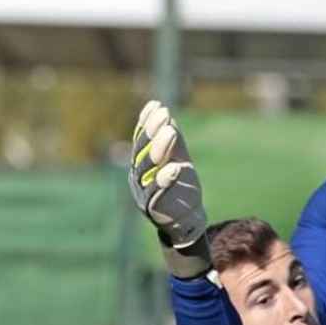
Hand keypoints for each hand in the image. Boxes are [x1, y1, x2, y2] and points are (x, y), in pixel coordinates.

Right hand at [128, 101, 210, 277]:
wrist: (187, 218)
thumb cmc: (181, 186)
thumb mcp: (178, 159)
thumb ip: (172, 142)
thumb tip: (165, 115)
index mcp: (141, 164)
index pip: (141, 140)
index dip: (147, 123)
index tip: (157, 105)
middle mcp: (138, 177)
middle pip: (142, 152)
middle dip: (153, 132)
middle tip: (165, 115)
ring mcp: (143, 192)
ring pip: (147, 169)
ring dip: (159, 149)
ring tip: (170, 132)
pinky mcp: (153, 208)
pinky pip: (157, 192)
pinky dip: (165, 180)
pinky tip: (175, 167)